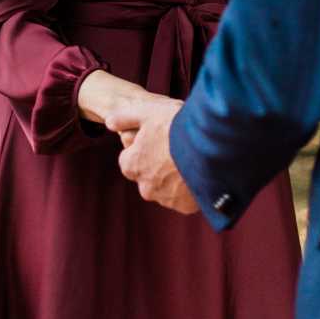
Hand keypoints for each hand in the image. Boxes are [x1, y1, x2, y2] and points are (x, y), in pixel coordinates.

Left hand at [106, 96, 197, 214]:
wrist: (210, 148)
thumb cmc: (176, 126)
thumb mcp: (148, 112)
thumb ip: (125, 118)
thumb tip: (109, 122)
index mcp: (132, 165)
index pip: (129, 160)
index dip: (142, 147)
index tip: (156, 138)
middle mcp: (145, 187)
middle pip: (147, 176)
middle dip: (158, 165)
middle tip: (176, 147)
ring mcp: (166, 199)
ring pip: (166, 188)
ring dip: (174, 176)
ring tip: (191, 157)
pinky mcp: (186, 206)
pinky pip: (185, 197)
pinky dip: (190, 187)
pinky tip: (200, 171)